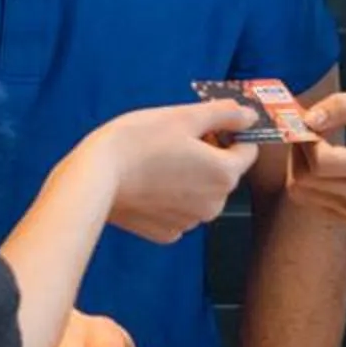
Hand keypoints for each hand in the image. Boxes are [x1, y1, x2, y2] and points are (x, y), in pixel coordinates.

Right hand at [82, 100, 257, 243]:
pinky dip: (168, 198)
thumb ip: (225, 113)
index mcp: (225, 174)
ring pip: (200, 193)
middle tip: (175, 140)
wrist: (96, 176)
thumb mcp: (185, 116)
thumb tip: (250, 116)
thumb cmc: (138, 141)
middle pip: (223, 173)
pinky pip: (178, 211)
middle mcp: (214, 204)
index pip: (247, 150)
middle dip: (208, 156)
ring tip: (157, 161)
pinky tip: (148, 183)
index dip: (229, 133)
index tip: (206, 126)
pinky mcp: (166, 233)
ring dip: (188, 177)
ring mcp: (190, 222)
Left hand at [294, 89, 345, 220]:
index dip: (307, 141)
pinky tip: (326, 163)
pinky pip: (307, 197)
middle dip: (299, 151)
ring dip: (299, 163)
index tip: (313, 122)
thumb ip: (340, 107)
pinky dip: (307, 178)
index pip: (321, 163)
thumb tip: (307, 120)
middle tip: (314, 130)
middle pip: (305, 179)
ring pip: (300, 190)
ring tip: (321, 145)